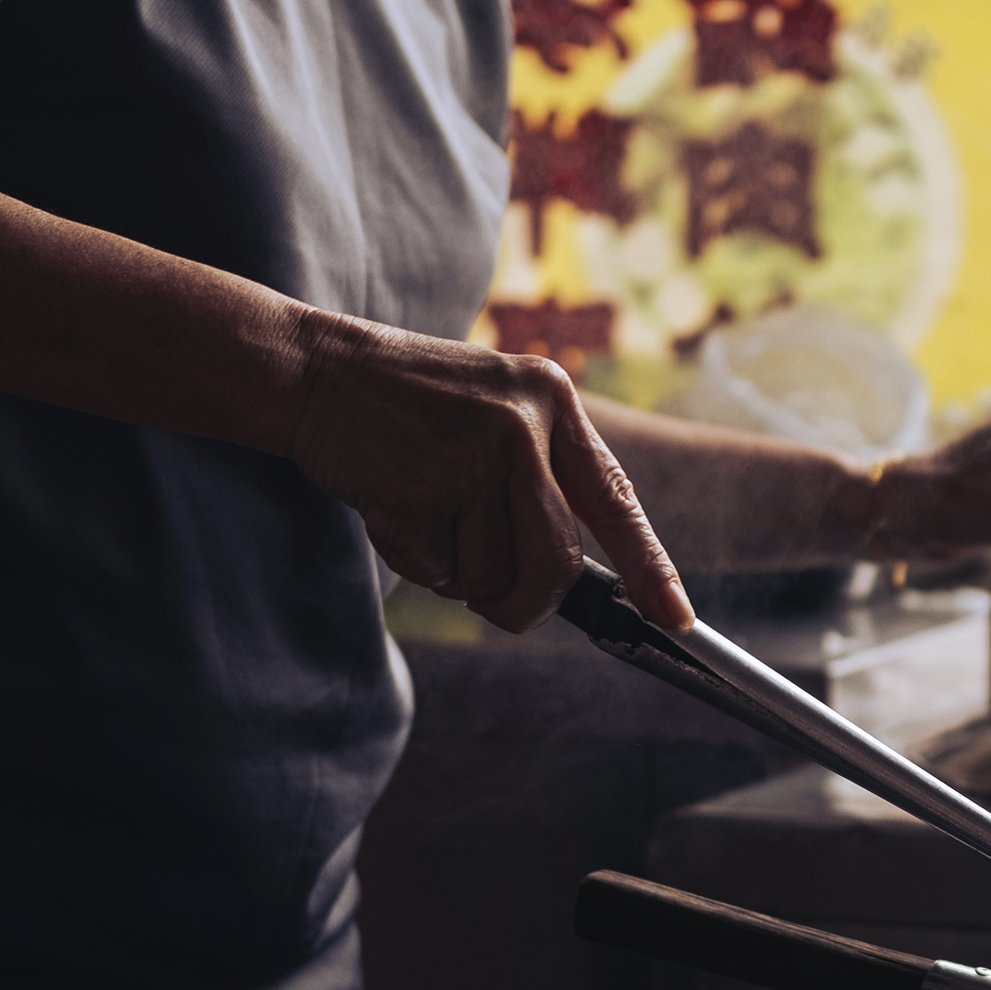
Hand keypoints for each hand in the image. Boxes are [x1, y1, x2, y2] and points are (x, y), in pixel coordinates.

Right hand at [289, 317, 692, 632]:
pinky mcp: (417, 489)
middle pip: (556, 563)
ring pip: (493, 576)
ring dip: (458, 573)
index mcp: (552, 400)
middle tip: (494, 597)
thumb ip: (542, 475)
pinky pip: (439, 572)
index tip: (675, 618)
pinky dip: (416, 560)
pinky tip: (393, 506)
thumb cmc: (411, 404)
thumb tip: (572, 576)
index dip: (651, 567)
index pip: (617, 499)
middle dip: (526, 600)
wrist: (315, 371)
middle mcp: (521, 425)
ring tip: (426, 511)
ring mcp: (469, 456)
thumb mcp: (497, 409)